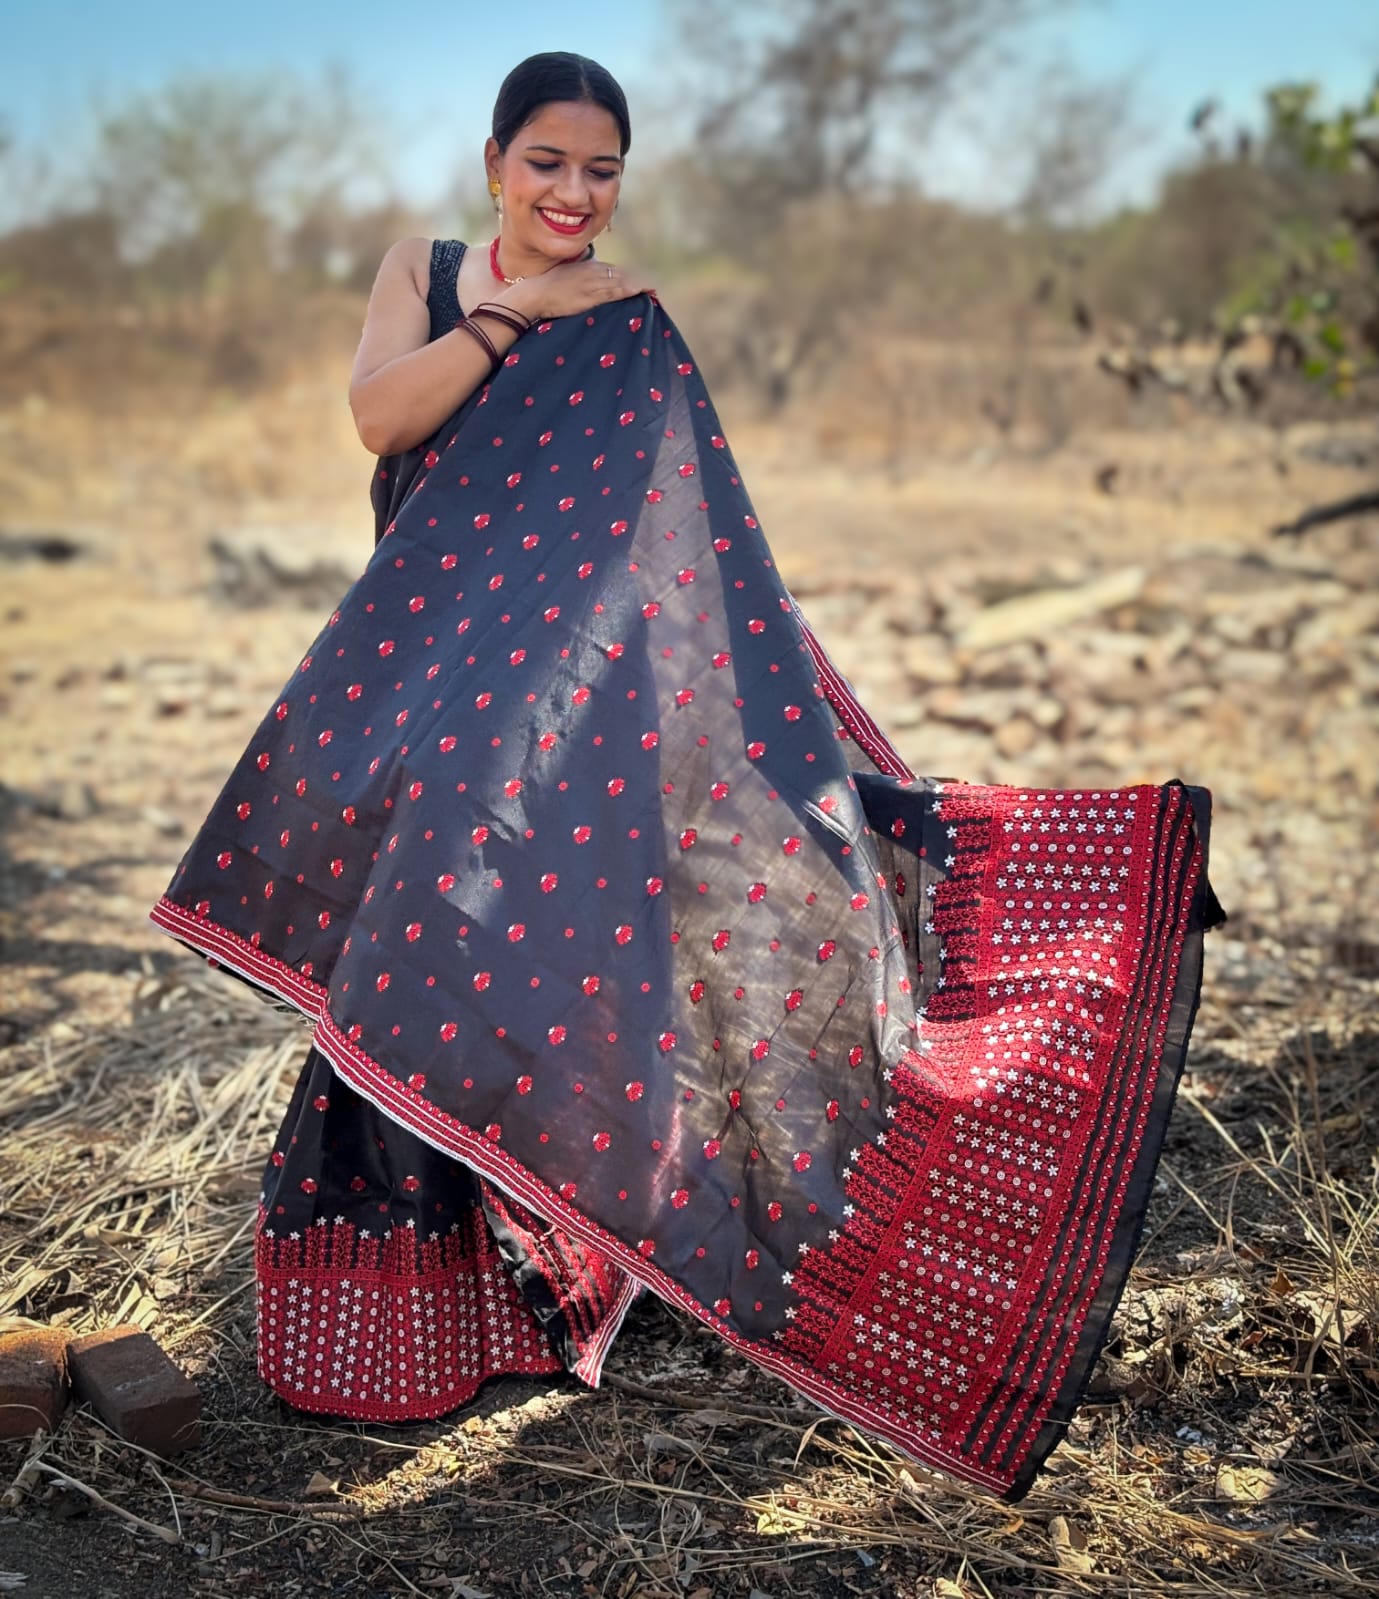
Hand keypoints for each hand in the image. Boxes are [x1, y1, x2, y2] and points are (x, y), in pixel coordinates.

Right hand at [507, 258, 654, 321]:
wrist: (535, 294)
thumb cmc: (546, 288)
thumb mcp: (566, 278)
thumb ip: (580, 280)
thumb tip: (589, 287)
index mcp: (586, 266)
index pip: (612, 271)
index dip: (627, 278)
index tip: (641, 284)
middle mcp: (592, 271)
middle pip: (620, 275)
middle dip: (637, 281)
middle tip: (654, 288)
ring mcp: (592, 282)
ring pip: (621, 282)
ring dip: (638, 286)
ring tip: (653, 291)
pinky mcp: (591, 295)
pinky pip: (615, 292)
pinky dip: (629, 291)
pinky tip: (641, 292)